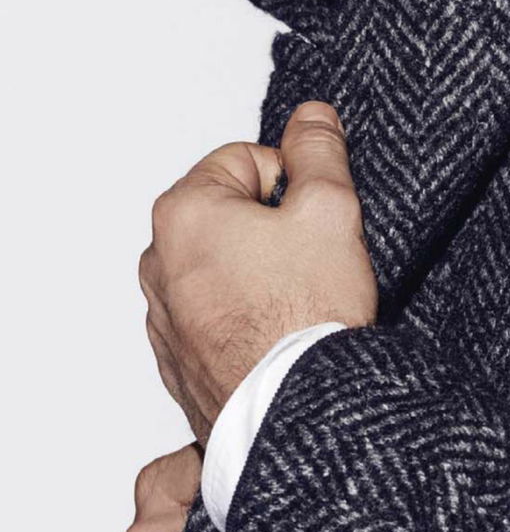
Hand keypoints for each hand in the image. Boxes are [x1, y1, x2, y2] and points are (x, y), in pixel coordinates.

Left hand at [138, 100, 377, 445]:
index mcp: (183, 213)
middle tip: (309, 263)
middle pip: (230, 213)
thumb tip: (312, 115)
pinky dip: (245, 318)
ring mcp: (163, 317)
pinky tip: (277, 336)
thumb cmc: (307, 315)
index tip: (311, 222)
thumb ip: (318, 150)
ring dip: (258, 274)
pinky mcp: (177, 362)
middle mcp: (158, 263)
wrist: (298, 416)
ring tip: (295, 305)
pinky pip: (215, 316)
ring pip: (224, 266)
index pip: (247, 160)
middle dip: (272, 229)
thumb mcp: (330, 208)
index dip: (293, 184)